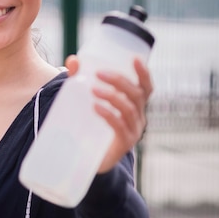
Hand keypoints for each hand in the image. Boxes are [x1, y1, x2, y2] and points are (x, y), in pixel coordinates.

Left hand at [64, 55, 152, 172]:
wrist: (88, 157)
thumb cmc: (91, 124)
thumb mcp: (87, 99)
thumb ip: (79, 79)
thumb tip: (73, 60)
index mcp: (135, 105)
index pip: (145, 87)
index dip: (143, 73)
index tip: (134, 59)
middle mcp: (138, 117)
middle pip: (136, 95)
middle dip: (120, 81)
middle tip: (99, 74)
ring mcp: (133, 131)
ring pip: (129, 109)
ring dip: (113, 97)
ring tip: (94, 90)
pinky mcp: (124, 143)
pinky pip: (120, 126)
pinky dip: (109, 115)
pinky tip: (96, 108)